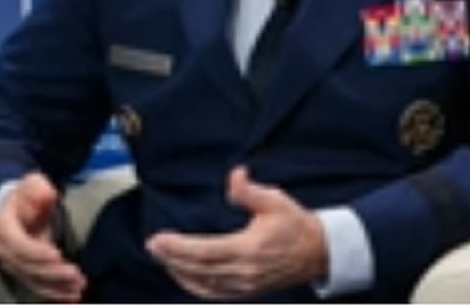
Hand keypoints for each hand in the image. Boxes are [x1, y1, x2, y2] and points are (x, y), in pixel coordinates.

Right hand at [0, 172, 86, 302]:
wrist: (13, 208)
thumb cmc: (23, 198)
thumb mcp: (31, 184)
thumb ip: (38, 189)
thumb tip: (46, 195)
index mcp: (4, 228)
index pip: (19, 245)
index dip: (37, 252)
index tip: (56, 255)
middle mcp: (6, 250)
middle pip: (28, 267)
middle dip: (53, 274)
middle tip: (75, 275)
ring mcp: (14, 263)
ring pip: (34, 281)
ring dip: (56, 287)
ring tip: (77, 288)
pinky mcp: (25, 271)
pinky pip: (38, 286)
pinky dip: (54, 293)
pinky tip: (69, 296)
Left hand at [145, 166, 326, 299]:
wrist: (318, 252)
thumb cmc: (295, 224)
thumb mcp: (275, 201)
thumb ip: (250, 191)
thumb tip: (235, 175)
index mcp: (248, 249)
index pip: (204, 252)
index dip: (178, 247)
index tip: (158, 239)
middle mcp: (244, 272)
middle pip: (198, 269)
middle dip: (171, 258)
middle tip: (152, 246)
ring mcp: (245, 286)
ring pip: (203, 284)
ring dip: (178, 271)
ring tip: (162, 257)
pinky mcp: (246, 292)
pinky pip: (213, 293)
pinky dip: (193, 286)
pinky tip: (183, 275)